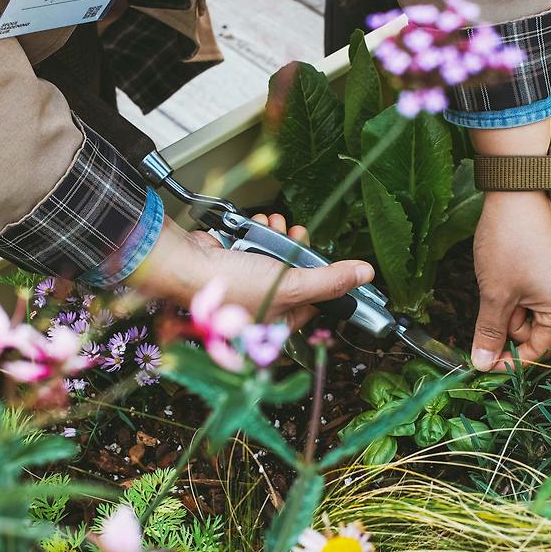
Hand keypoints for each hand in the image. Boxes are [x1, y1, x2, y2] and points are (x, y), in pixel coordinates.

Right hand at [128, 214, 374, 331]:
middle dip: (299, 252)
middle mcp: (261, 308)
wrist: (186, 265)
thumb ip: (329, 281)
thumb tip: (364, 275)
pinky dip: (259, 233)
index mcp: (275, 325)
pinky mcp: (233, 264)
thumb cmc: (229, 287)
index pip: (313, 306)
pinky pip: (256, 247)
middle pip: (295, 278)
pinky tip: (259, 226)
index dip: (322, 284)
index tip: (328, 264)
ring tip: (277, 227)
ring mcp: (246, 285)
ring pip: (275, 258)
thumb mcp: (290, 284)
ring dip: (279, 236)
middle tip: (300, 237)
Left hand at [470, 191, 550, 370]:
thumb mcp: (496, 294)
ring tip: (496, 279)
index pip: (538, 352)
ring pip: (524, 314)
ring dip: (505, 306)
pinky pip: (526, 295)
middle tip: (492, 299)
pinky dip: (509, 292)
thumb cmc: (509, 245)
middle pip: (531, 334)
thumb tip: (481, 364)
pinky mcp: (547, 271)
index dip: (510, 362)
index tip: (482, 363)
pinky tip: (500, 273)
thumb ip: (490, 332)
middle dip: (505, 325)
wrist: (516, 195)